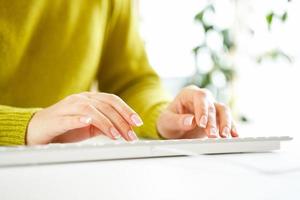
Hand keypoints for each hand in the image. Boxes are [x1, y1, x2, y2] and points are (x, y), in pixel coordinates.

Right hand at [27, 92, 142, 144]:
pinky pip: (69, 117)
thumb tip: (125, 129)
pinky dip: (79, 119)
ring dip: (106, 122)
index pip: (112, 100)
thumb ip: (105, 125)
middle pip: (105, 105)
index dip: (126, 110)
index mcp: (89, 99)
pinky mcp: (56, 118)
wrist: (36, 129)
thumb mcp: (89, 127)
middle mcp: (80, 99)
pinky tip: (88, 122)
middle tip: (131, 134)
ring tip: (117, 135)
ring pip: (91, 110)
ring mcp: (68, 107)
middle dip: (121, 120)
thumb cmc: (65, 128)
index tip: (137, 122)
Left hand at [156, 85, 237, 138]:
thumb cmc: (168, 121)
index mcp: (189, 94)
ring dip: (226, 124)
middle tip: (211, 135)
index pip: (200, 96)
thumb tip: (190, 121)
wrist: (173, 129)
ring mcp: (211, 108)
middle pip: (213, 105)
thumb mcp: (167, 121)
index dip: (202, 109)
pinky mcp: (217, 119)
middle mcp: (203, 99)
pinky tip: (235, 136)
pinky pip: (228, 121)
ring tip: (225, 136)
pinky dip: (232, 128)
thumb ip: (177, 121)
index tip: (201, 123)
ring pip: (224, 111)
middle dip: (213, 121)